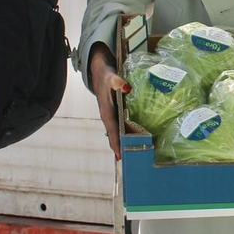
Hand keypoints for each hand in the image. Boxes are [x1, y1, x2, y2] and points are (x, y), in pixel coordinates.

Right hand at [89, 45, 127, 160]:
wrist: (100, 71)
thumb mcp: (111, 77)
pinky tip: (133, 139)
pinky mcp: (115, 112)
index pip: (111, 130)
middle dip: (120, 148)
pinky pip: (120, 126)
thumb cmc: (106, 75)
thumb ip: (118, 82)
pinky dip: (125, 134)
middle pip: (114, 135)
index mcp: (105, 111)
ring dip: (123, 142)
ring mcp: (111, 115)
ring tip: (132, 155)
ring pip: (117, 132)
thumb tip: (127, 87)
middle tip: (129, 161)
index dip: (115, 143)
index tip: (119, 156)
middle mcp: (108, 116)